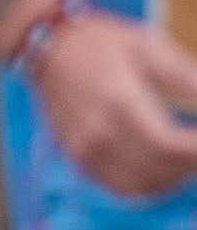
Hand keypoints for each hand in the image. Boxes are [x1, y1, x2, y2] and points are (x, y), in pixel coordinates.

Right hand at [30, 10, 196, 197]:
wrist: (47, 46)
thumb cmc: (100, 42)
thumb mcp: (147, 45)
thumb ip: (185, 75)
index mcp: (120, 102)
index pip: (169, 146)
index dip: (196, 151)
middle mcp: (100, 133)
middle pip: (159, 170)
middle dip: (191, 165)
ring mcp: (86, 150)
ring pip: (141, 187)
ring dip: (172, 181)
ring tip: (187, 161)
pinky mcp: (79, 158)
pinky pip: (120, 188)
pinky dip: (148, 188)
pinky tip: (162, 171)